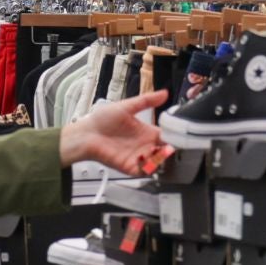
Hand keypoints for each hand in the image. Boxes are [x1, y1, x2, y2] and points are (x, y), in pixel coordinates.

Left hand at [60, 90, 174, 176]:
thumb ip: (146, 101)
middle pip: (165, 151)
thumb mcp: (127, 106)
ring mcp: (138, 157)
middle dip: (170, 150)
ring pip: (157, 162)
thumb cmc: (102, 120)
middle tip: (171, 144)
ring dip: (161, 158)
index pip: (166, 136)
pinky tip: (144, 156)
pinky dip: (148, 167)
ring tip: (158, 150)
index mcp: (146, 131)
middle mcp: (144, 145)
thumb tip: (164, 93)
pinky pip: (144, 171)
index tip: (179, 134)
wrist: (86, 134)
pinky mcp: (129, 167)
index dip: (174, 136)